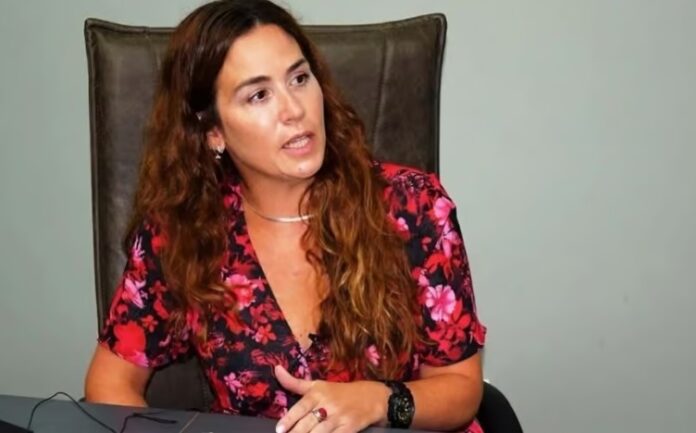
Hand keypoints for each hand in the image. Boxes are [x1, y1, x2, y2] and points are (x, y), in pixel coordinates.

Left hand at [274, 365, 389, 432]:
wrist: (372, 397)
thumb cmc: (340, 392)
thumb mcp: (318, 385)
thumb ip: (294, 382)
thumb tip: (276, 369)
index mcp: (318, 393)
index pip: (301, 407)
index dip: (289, 419)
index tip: (280, 429)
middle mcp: (328, 404)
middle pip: (308, 422)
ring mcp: (339, 417)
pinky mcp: (350, 428)